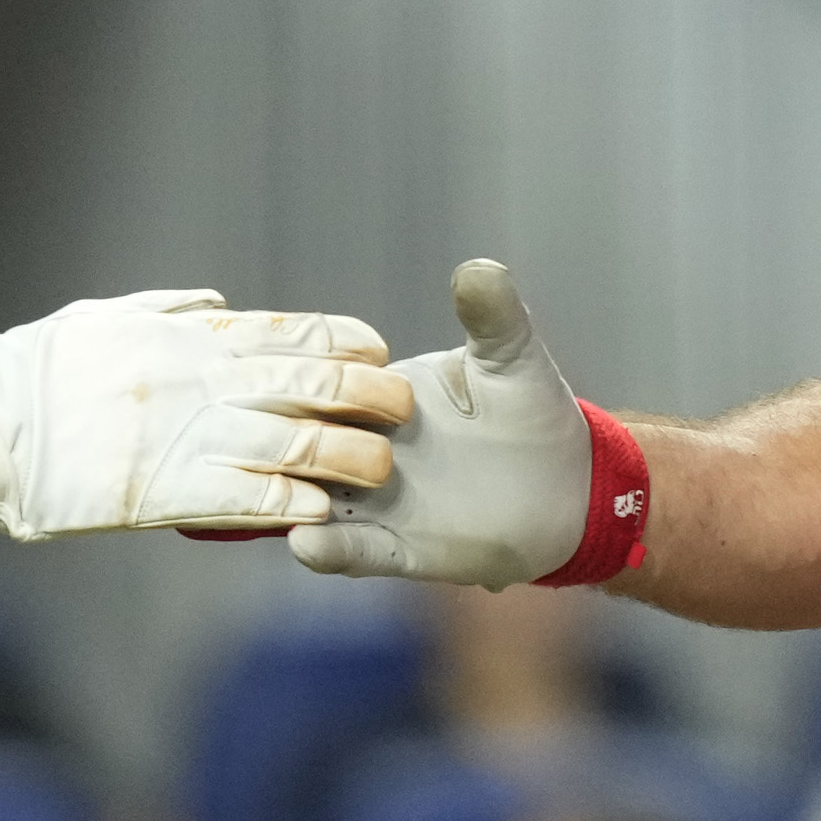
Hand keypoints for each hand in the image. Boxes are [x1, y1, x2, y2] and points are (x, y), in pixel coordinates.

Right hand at [0, 292, 409, 536]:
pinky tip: (326, 509)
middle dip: (364, 393)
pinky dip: (290, 504)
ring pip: (290, 444)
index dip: (338, 339)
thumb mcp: (104, 319)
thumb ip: (167, 311)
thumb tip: (219, 306)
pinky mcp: (164, 495)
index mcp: (185, 339)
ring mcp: (184, 439)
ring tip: (383, 464)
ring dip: (344, 454)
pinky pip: (244, 500)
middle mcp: (196, 383)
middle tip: (404, 402)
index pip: (282, 331)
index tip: (375, 345)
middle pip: (305, 385)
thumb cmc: (34, 370)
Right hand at [291, 260, 602, 585]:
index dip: (294, 380)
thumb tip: (478, 268)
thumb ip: (492, 315)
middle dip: (280, 438)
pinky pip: (356, 553)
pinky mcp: (400, 549)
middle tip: (253, 431)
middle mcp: (362, 450)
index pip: (320, 387)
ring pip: (315, 502)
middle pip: (302, 445)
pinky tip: (307, 543)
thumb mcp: (511, 359)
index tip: (265, 370)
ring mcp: (377, 504)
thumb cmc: (530, 412)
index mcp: (376, 398)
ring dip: (290, 500)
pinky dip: (330, 550)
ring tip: (269, 494)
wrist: (567, 488)